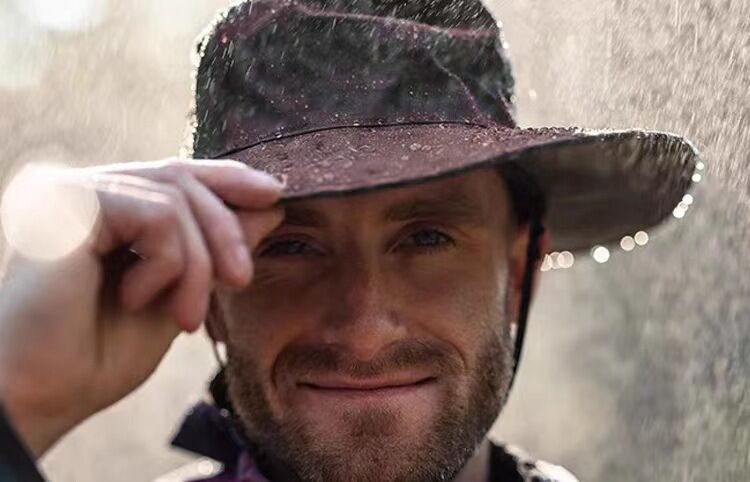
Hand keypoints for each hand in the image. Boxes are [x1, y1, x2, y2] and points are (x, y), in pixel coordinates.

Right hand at [0, 159, 283, 457]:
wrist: (45, 395)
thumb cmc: (99, 355)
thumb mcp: (179, 294)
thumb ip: (216, 249)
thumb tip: (269, 206)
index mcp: (110, 210)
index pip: (177, 177)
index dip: (228, 179)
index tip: (275, 193)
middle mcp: (89, 191)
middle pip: (182, 179)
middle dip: (226, 229)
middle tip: (242, 279)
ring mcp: (75, 192)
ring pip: (176, 197)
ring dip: (198, 264)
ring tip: (184, 317)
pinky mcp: (69, 202)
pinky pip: (157, 214)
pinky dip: (168, 263)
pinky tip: (137, 298)